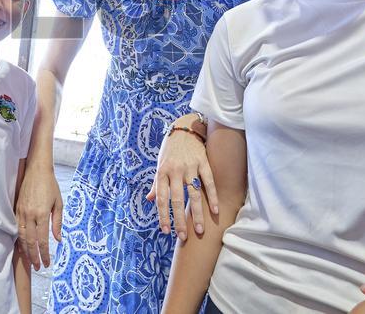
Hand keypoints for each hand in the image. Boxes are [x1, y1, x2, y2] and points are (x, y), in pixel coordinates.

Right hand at [15, 164, 62, 270]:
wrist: (36, 169)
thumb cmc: (50, 185)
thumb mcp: (58, 203)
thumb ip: (57, 222)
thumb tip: (58, 239)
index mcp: (42, 214)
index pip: (42, 240)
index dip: (44, 254)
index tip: (47, 263)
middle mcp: (30, 215)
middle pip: (30, 241)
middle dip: (34, 256)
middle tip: (38, 267)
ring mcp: (21, 212)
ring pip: (21, 236)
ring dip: (25, 250)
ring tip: (30, 260)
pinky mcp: (16, 208)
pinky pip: (17, 227)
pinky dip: (19, 239)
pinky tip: (22, 245)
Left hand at [146, 119, 216, 240]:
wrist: (184, 128)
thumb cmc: (170, 150)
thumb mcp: (159, 164)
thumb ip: (156, 183)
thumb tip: (148, 200)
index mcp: (162, 172)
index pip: (161, 198)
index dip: (162, 215)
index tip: (165, 231)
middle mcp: (175, 170)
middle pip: (177, 200)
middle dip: (180, 220)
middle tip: (183, 237)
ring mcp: (190, 166)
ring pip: (194, 194)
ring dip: (197, 213)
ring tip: (200, 229)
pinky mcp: (203, 162)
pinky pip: (209, 182)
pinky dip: (212, 197)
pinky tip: (215, 211)